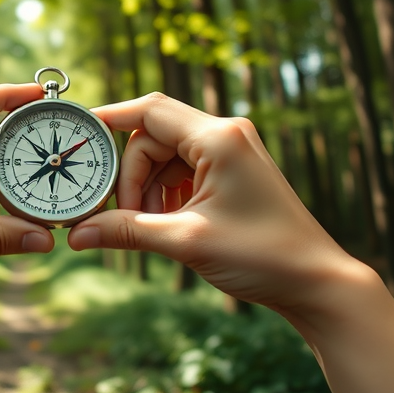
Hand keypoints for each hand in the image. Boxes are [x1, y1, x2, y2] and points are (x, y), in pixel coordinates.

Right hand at [67, 92, 362, 315]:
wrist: (316, 281)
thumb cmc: (262, 256)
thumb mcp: (185, 241)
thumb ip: (126, 232)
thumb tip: (77, 235)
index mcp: (218, 138)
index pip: (149, 111)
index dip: (109, 120)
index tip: (78, 136)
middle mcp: (226, 134)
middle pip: (153, 137)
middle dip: (131, 176)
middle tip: (122, 217)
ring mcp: (232, 151)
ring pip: (166, 157)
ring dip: (148, 189)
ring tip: (148, 228)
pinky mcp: (233, 171)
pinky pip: (184, 171)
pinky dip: (167, 194)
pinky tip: (166, 224)